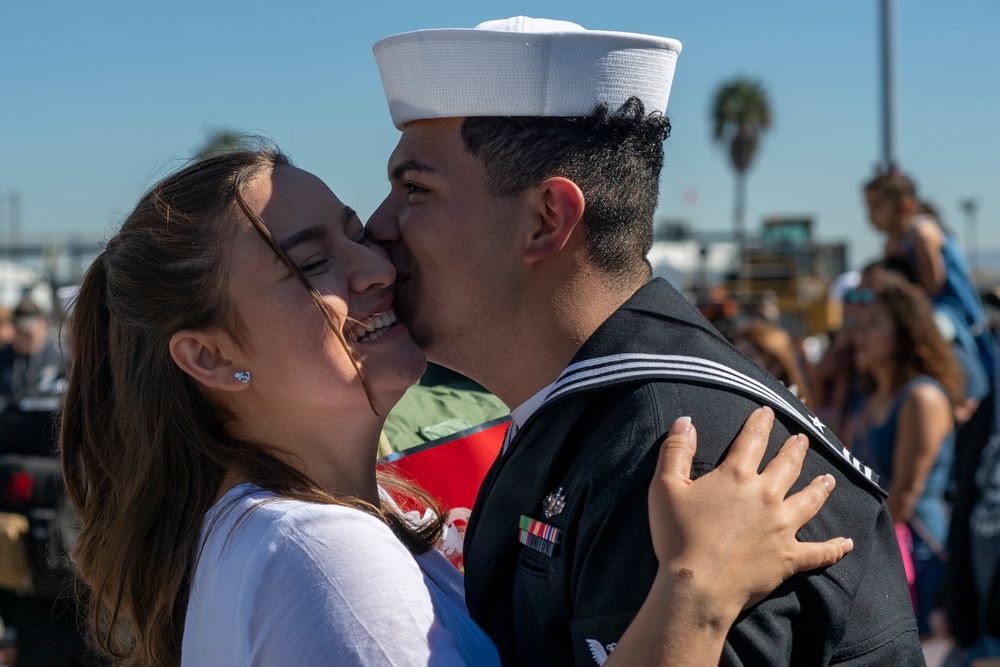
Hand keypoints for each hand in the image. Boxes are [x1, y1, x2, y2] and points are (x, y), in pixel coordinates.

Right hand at [649, 406, 852, 619]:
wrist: (698, 587)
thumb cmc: (676, 536)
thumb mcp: (664, 487)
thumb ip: (676, 450)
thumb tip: (686, 420)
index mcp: (736, 476)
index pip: (752, 440)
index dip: (760, 423)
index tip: (767, 412)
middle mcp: (765, 495)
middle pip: (787, 465)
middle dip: (795, 449)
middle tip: (803, 439)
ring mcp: (782, 527)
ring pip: (809, 500)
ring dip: (820, 487)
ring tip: (829, 478)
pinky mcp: (789, 557)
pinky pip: (820, 552)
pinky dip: (835, 548)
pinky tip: (847, 543)